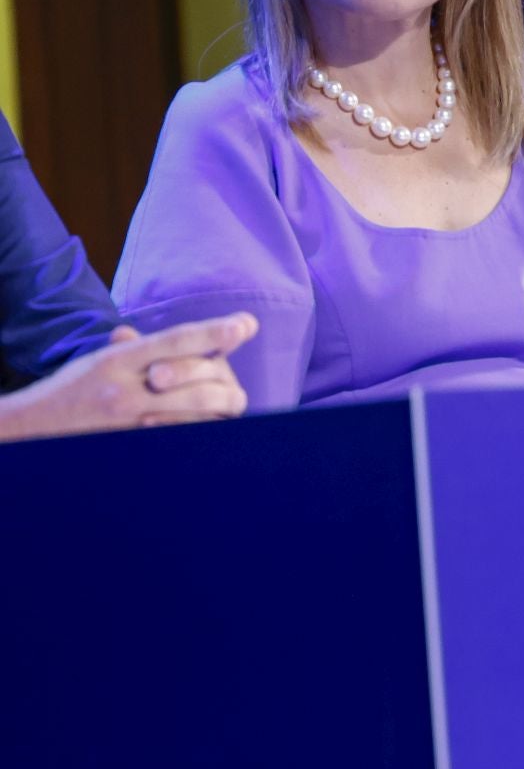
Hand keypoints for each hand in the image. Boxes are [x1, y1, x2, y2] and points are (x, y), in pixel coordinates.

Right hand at [0, 312, 257, 442]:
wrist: (32, 427)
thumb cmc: (72, 389)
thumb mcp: (100, 361)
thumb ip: (141, 348)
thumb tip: (192, 336)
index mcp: (119, 360)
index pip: (174, 341)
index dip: (212, 332)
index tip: (246, 325)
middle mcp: (124, 389)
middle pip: (194, 382)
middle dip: (225, 385)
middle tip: (239, 392)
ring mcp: (127, 421)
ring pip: (192, 412)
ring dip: (219, 411)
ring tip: (233, 409)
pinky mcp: (130, 444)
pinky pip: (178, 437)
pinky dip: (199, 431)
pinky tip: (213, 429)